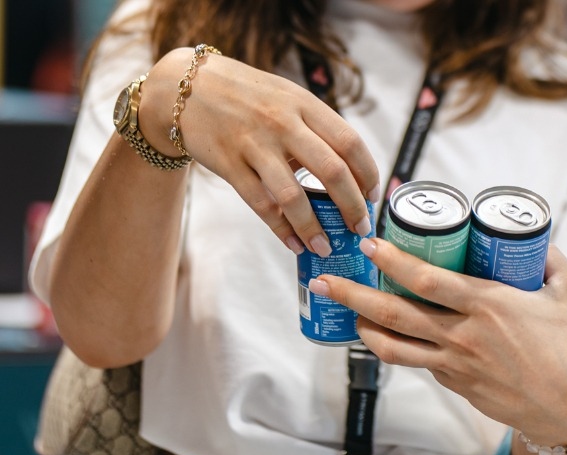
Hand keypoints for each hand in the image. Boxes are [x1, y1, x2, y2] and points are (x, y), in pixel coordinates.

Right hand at [141, 48, 379, 255]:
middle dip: (353, 206)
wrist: (185, 88)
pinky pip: (261, 205)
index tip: (374, 197)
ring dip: (315, 228)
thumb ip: (315, 128)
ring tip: (326, 247)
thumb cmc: (245, 96)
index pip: (351, 142)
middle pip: (333, 171)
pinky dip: (281, 229)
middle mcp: (283, 122)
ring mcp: (254, 144)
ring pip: (295, 195)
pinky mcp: (229, 164)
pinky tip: (294, 243)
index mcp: (304, 104)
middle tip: (361, 229)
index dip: (369, 174)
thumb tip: (349, 171)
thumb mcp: (286, 98)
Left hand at [310, 239, 566, 439]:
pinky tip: (383, 334)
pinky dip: (394, 346)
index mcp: (489, 305)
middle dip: (353, 295)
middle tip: (324, 280)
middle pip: (395, 314)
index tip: (369, 244)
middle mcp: (464, 335)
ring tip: (343, 310)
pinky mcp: (453, 383)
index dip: (394, 261)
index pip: (429, 280)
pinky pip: (416, 362)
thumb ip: (554, 259)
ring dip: (362, 328)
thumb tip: (538, 236)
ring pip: (394, 347)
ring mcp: (454, 364)